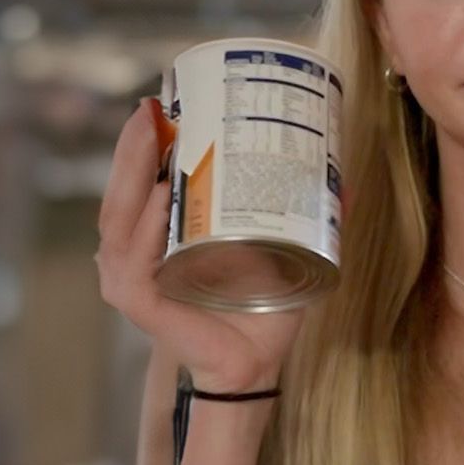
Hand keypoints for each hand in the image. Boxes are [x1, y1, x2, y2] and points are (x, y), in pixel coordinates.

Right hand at [94, 97, 307, 392]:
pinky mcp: (142, 306)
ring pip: (119, 221)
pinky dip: (143, 232)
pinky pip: (133, 264)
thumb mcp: (281, 248)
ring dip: (131, 176)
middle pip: (122, 192)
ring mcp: (133, 280)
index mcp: (157, 235)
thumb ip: (306, 215)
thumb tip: (344, 180)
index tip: (163, 103)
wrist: (259, 361)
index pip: (138, 182)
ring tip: (154, 139)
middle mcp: (136, 254)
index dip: (142, 144)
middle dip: (132, 147)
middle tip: (154, 108)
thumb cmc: (260, 304)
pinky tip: (159, 200)